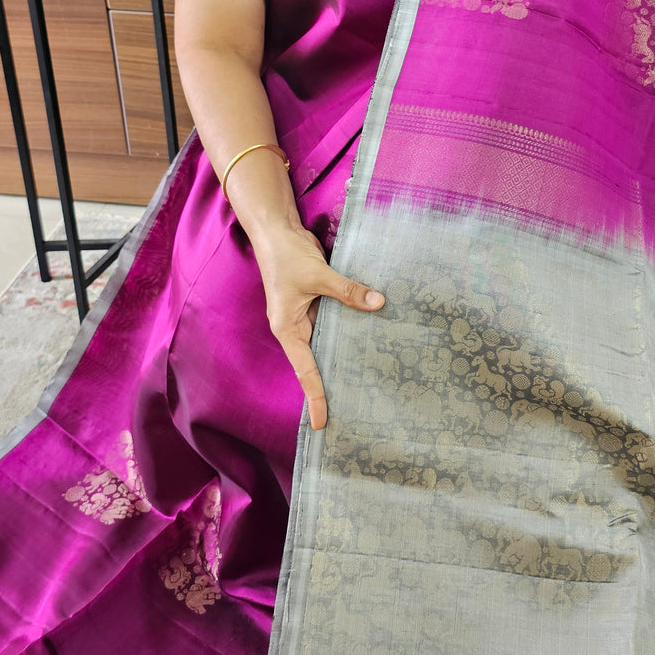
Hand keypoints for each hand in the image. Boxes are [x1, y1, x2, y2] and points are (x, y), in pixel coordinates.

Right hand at [254, 225, 384, 429]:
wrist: (276, 230)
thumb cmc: (287, 256)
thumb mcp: (319, 275)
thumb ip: (347, 291)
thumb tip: (378, 303)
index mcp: (287, 329)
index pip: (305, 371)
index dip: (315, 397)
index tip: (321, 423)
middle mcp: (295, 327)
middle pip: (314, 363)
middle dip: (329, 386)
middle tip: (350, 412)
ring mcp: (305, 315)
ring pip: (326, 343)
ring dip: (341, 358)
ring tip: (363, 383)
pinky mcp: (314, 302)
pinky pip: (333, 323)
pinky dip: (347, 331)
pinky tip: (366, 339)